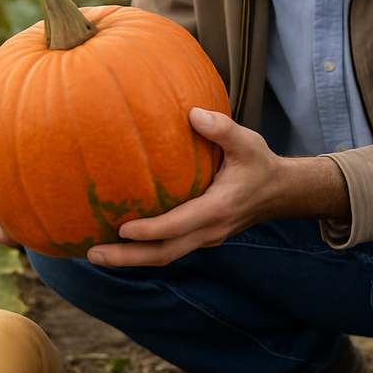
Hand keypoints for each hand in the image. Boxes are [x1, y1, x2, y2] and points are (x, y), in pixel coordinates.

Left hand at [85, 108, 349, 267]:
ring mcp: (204, 238)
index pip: (179, 226)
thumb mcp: (248, 142)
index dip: (151, 230)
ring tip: (95, 253)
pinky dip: (143, 249)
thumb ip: (222, 128)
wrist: (280, 193)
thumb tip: (192, 114)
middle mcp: (209, 231)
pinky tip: (119, 242)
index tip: (123, 228)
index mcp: (218, 209)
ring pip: (165, 255)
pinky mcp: (200, 238)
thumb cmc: (260, 164)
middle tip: (93, 253)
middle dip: (128, 257)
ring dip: (131, 258)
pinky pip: (169, 249)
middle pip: (164, 253)